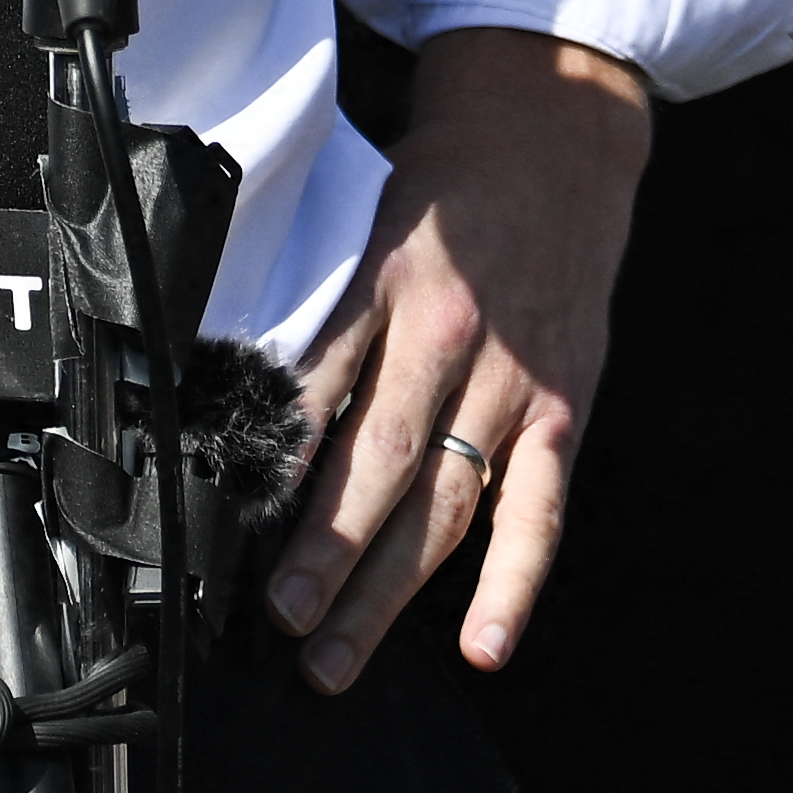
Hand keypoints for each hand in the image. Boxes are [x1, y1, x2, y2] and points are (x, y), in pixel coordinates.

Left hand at [270, 24, 654, 690]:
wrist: (558, 135)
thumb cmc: (451, 189)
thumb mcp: (369, 236)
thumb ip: (331, 328)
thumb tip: (263, 416)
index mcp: (388, 292)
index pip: (319, 400)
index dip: (273, 474)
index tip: (228, 536)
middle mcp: (451, 341)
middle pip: (379, 469)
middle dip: (323, 557)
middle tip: (281, 625)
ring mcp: (515, 383)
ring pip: (446, 505)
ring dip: (388, 592)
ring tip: (335, 657)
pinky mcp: (564, 407)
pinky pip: (538, 509)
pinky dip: (512, 581)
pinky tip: (480, 642)